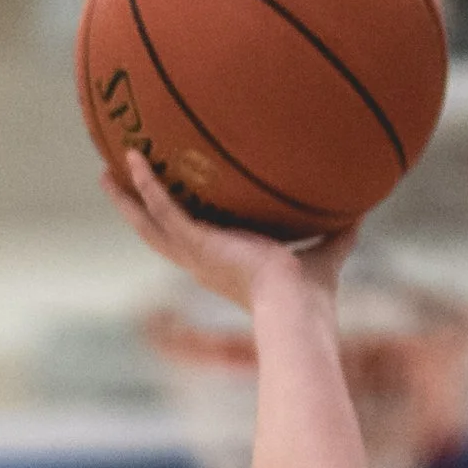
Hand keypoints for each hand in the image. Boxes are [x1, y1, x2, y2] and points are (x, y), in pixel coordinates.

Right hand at [100, 146, 351, 318]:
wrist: (298, 310)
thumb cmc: (312, 297)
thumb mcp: (326, 253)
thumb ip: (338, 233)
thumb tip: (362, 211)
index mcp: (225, 266)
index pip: (193, 242)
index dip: (176, 223)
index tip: (168, 205)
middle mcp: (204, 263)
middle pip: (157, 233)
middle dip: (136, 209)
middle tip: (116, 183)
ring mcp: (197, 256)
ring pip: (149, 224)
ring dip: (127, 198)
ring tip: (106, 171)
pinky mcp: (197, 246)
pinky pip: (164, 209)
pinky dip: (148, 185)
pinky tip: (133, 157)